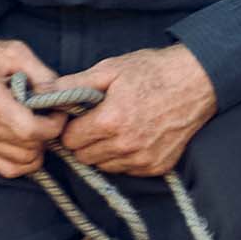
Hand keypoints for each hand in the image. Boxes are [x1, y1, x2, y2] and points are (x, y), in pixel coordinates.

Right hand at [0, 34, 74, 180]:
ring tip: (37, 128)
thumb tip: (59, 95)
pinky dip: (21, 162)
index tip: (58, 112)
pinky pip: (5, 169)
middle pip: (28, 149)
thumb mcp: (12, 52)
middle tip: (49, 118)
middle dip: (47, 136)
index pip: (30, 130)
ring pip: (20, 163)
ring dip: (36, 150)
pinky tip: (25, 143)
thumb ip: (40, 73)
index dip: (53, 125)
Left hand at [54, 44, 213, 183]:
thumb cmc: (152, 71)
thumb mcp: (110, 69)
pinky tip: (134, 136)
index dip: (71, 127)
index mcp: (110, 121)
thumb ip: (75, 84)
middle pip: (85, 157)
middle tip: (98, 120)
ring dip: (104, 151)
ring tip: (117, 127)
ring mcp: (143, 159)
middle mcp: (126, 146)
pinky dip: (125, 157)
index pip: (70, 140)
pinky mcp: (158, 167)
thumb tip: (43, 92)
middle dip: (85, 140)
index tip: (80, 117)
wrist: (196, 81)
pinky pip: (127, 170)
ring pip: (105, 166)